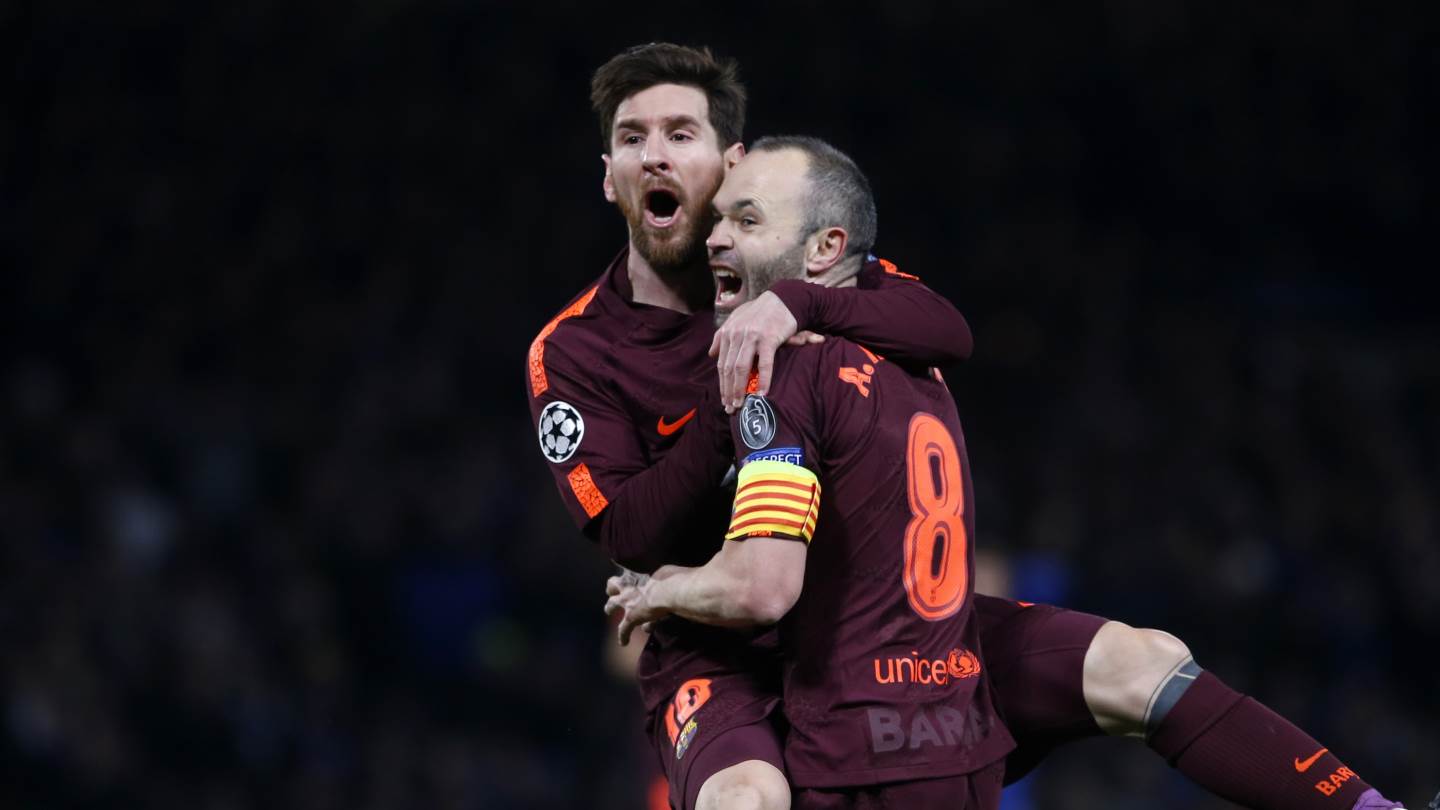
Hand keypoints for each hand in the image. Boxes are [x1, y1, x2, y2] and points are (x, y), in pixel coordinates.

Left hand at [605, 573, 669, 645]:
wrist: (668, 592)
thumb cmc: (671, 579)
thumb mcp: (666, 573)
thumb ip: (664, 576)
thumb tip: (671, 578)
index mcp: (639, 573)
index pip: (629, 572)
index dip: (629, 574)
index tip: (627, 575)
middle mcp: (629, 586)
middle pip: (613, 585)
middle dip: (612, 590)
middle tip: (611, 593)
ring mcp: (627, 602)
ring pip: (611, 605)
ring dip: (610, 608)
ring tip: (609, 612)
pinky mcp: (630, 617)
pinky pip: (623, 629)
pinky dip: (623, 636)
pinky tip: (623, 642)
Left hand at [708, 292, 822, 411]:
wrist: (782, 299)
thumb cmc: (760, 312)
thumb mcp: (736, 320)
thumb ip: (721, 337)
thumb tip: (712, 354)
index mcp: (728, 333)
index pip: (722, 364)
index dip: (722, 384)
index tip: (724, 400)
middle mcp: (737, 335)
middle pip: (729, 369)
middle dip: (729, 391)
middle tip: (731, 408)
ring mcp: (752, 337)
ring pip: (742, 368)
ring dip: (740, 389)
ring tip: (742, 404)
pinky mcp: (768, 339)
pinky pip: (765, 364)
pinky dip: (763, 380)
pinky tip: (762, 393)